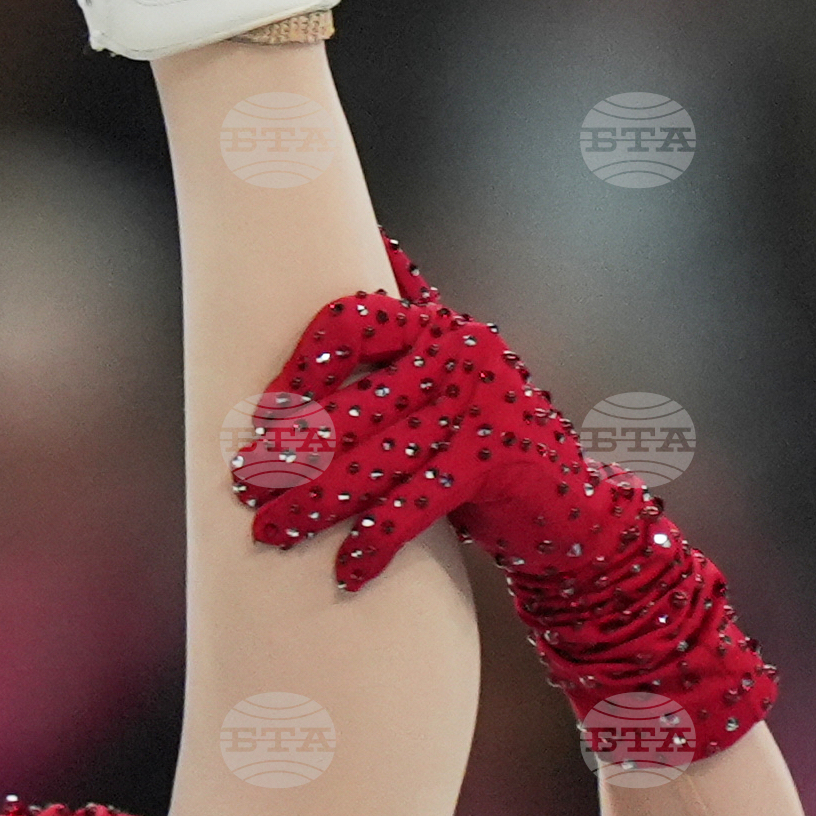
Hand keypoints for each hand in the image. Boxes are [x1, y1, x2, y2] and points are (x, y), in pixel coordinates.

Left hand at [233, 241, 778, 761]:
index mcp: (438, 325)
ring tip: (269, 531)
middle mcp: (459, 354)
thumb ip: (417, 316)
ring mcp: (477, 405)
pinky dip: (374, 542)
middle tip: (242, 485)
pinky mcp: (491, 459)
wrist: (572, 509)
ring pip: (369, 460)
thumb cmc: (486, 441)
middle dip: (287, 451)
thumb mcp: (452, 374)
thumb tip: (385, 243)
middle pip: (347, 403)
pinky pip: (411, 504)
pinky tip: (345, 572)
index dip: (296, 368)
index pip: (349, 324)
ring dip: (310, 503)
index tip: (258, 416)